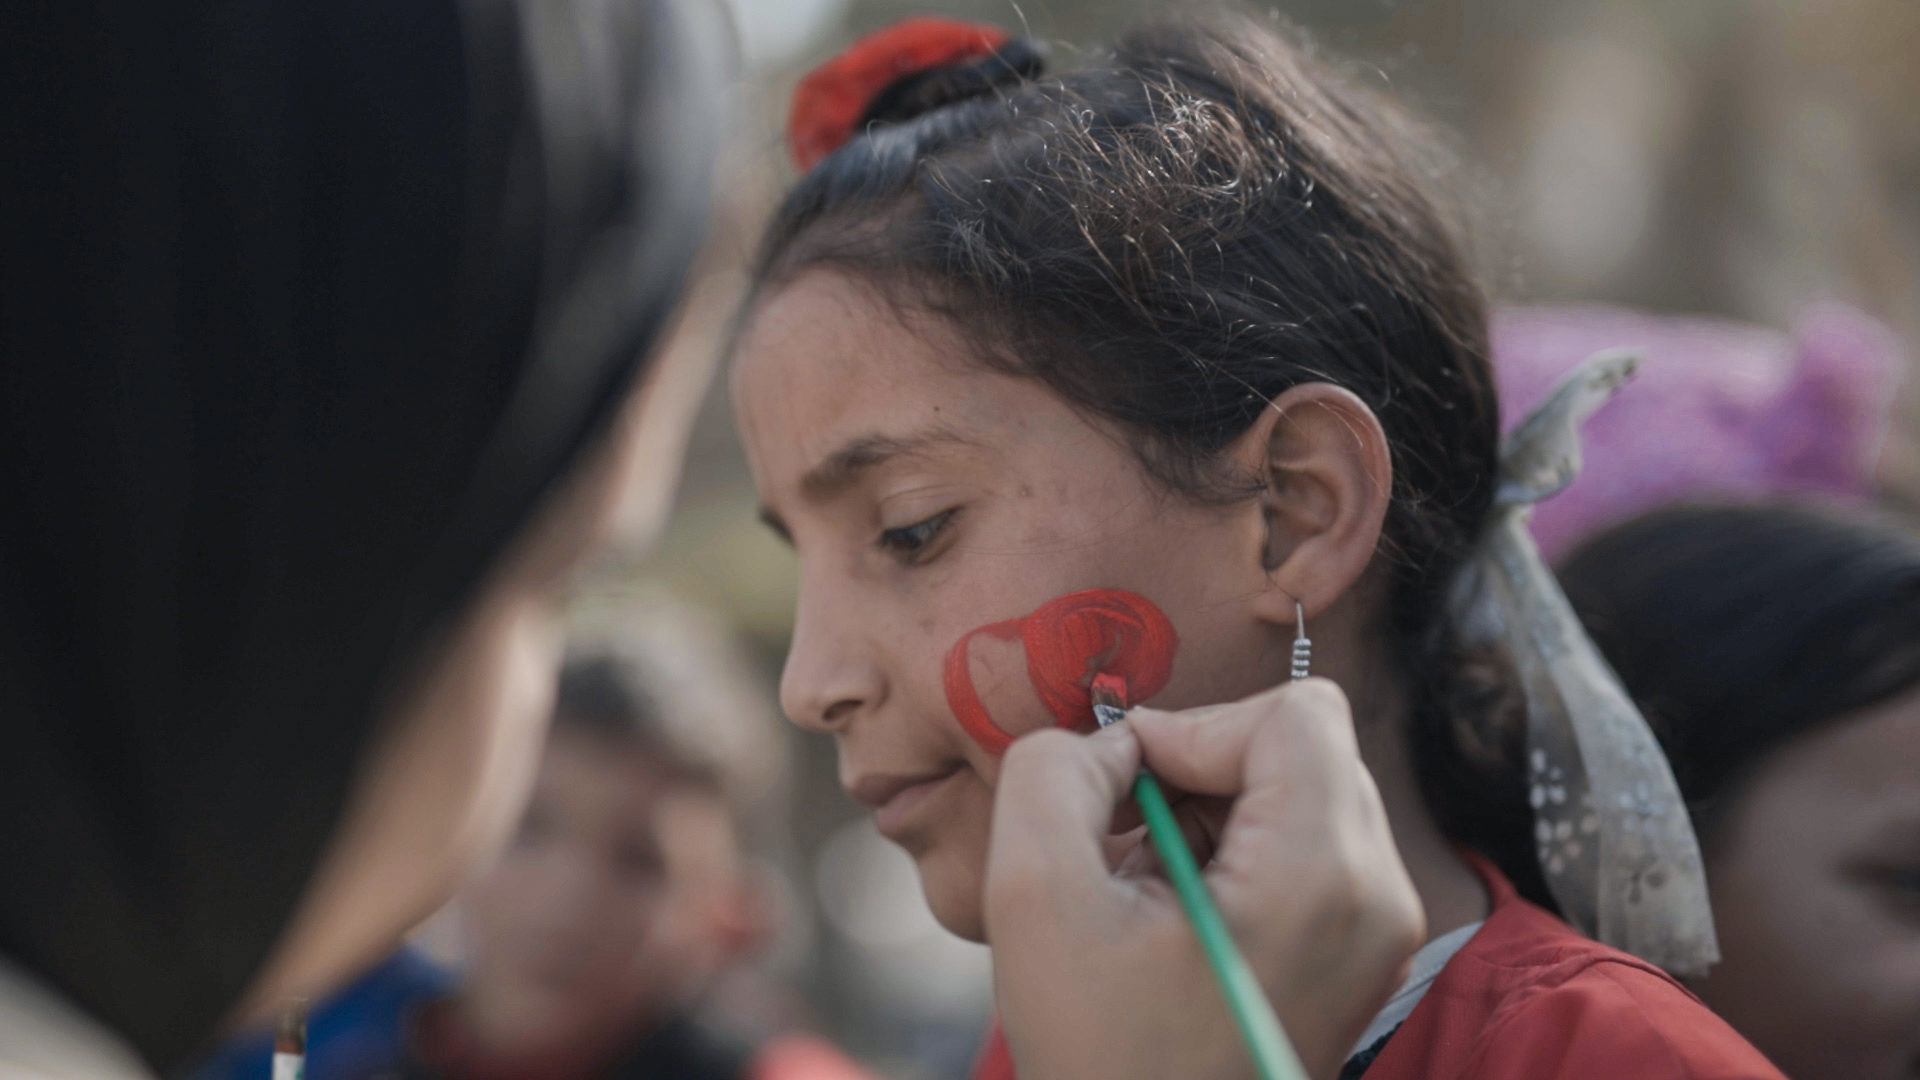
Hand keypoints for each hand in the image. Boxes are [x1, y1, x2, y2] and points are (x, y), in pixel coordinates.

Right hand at [983, 678, 1423, 1079]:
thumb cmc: (1105, 1058)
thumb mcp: (1036, 899)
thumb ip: (1054, 774)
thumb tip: (1108, 741)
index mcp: (1323, 874)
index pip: (1297, 712)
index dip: (1198, 727)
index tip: (1130, 792)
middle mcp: (1378, 895)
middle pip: (1301, 748)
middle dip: (1200, 772)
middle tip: (1127, 843)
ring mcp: (1379, 929)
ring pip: (1299, 791)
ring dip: (1208, 815)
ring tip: (1146, 892)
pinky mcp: (1360, 952)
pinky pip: (1304, 846)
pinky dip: (1231, 855)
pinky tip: (1174, 917)